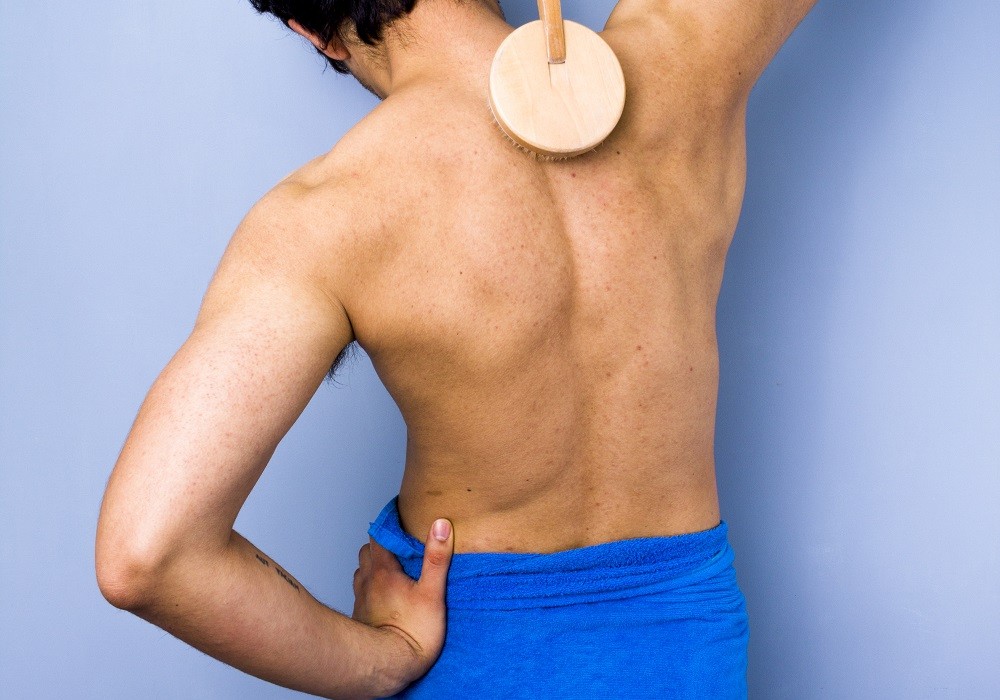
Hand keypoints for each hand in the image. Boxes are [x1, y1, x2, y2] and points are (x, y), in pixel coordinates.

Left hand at [352, 518, 453, 692]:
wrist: (386, 668)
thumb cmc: (411, 633)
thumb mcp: (432, 592)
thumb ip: (436, 558)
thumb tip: (440, 526)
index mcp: (383, 571)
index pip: (379, 535)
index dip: (389, 524)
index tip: (399, 517)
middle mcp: (367, 581)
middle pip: (367, 551)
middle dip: (381, 545)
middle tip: (400, 545)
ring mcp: (361, 599)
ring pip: (362, 572)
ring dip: (373, 566)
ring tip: (393, 569)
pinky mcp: (361, 617)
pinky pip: (362, 593)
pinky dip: (370, 588)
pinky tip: (385, 596)